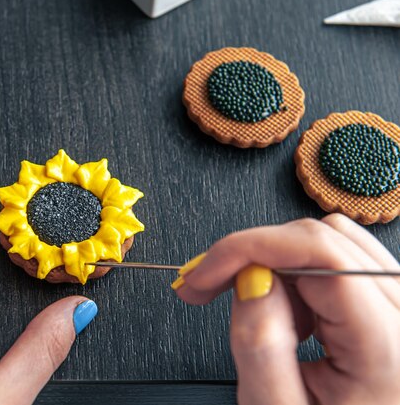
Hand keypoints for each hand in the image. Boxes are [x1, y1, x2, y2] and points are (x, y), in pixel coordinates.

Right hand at [174, 214, 399, 404]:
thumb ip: (261, 344)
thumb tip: (249, 276)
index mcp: (389, 348)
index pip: (321, 253)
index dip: (249, 248)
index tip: (206, 270)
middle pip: (323, 238)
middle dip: (254, 254)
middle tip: (211, 285)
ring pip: (331, 242)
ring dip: (278, 267)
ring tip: (261, 314)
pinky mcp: (389, 306)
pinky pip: (341, 261)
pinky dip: (299, 277)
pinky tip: (291, 316)